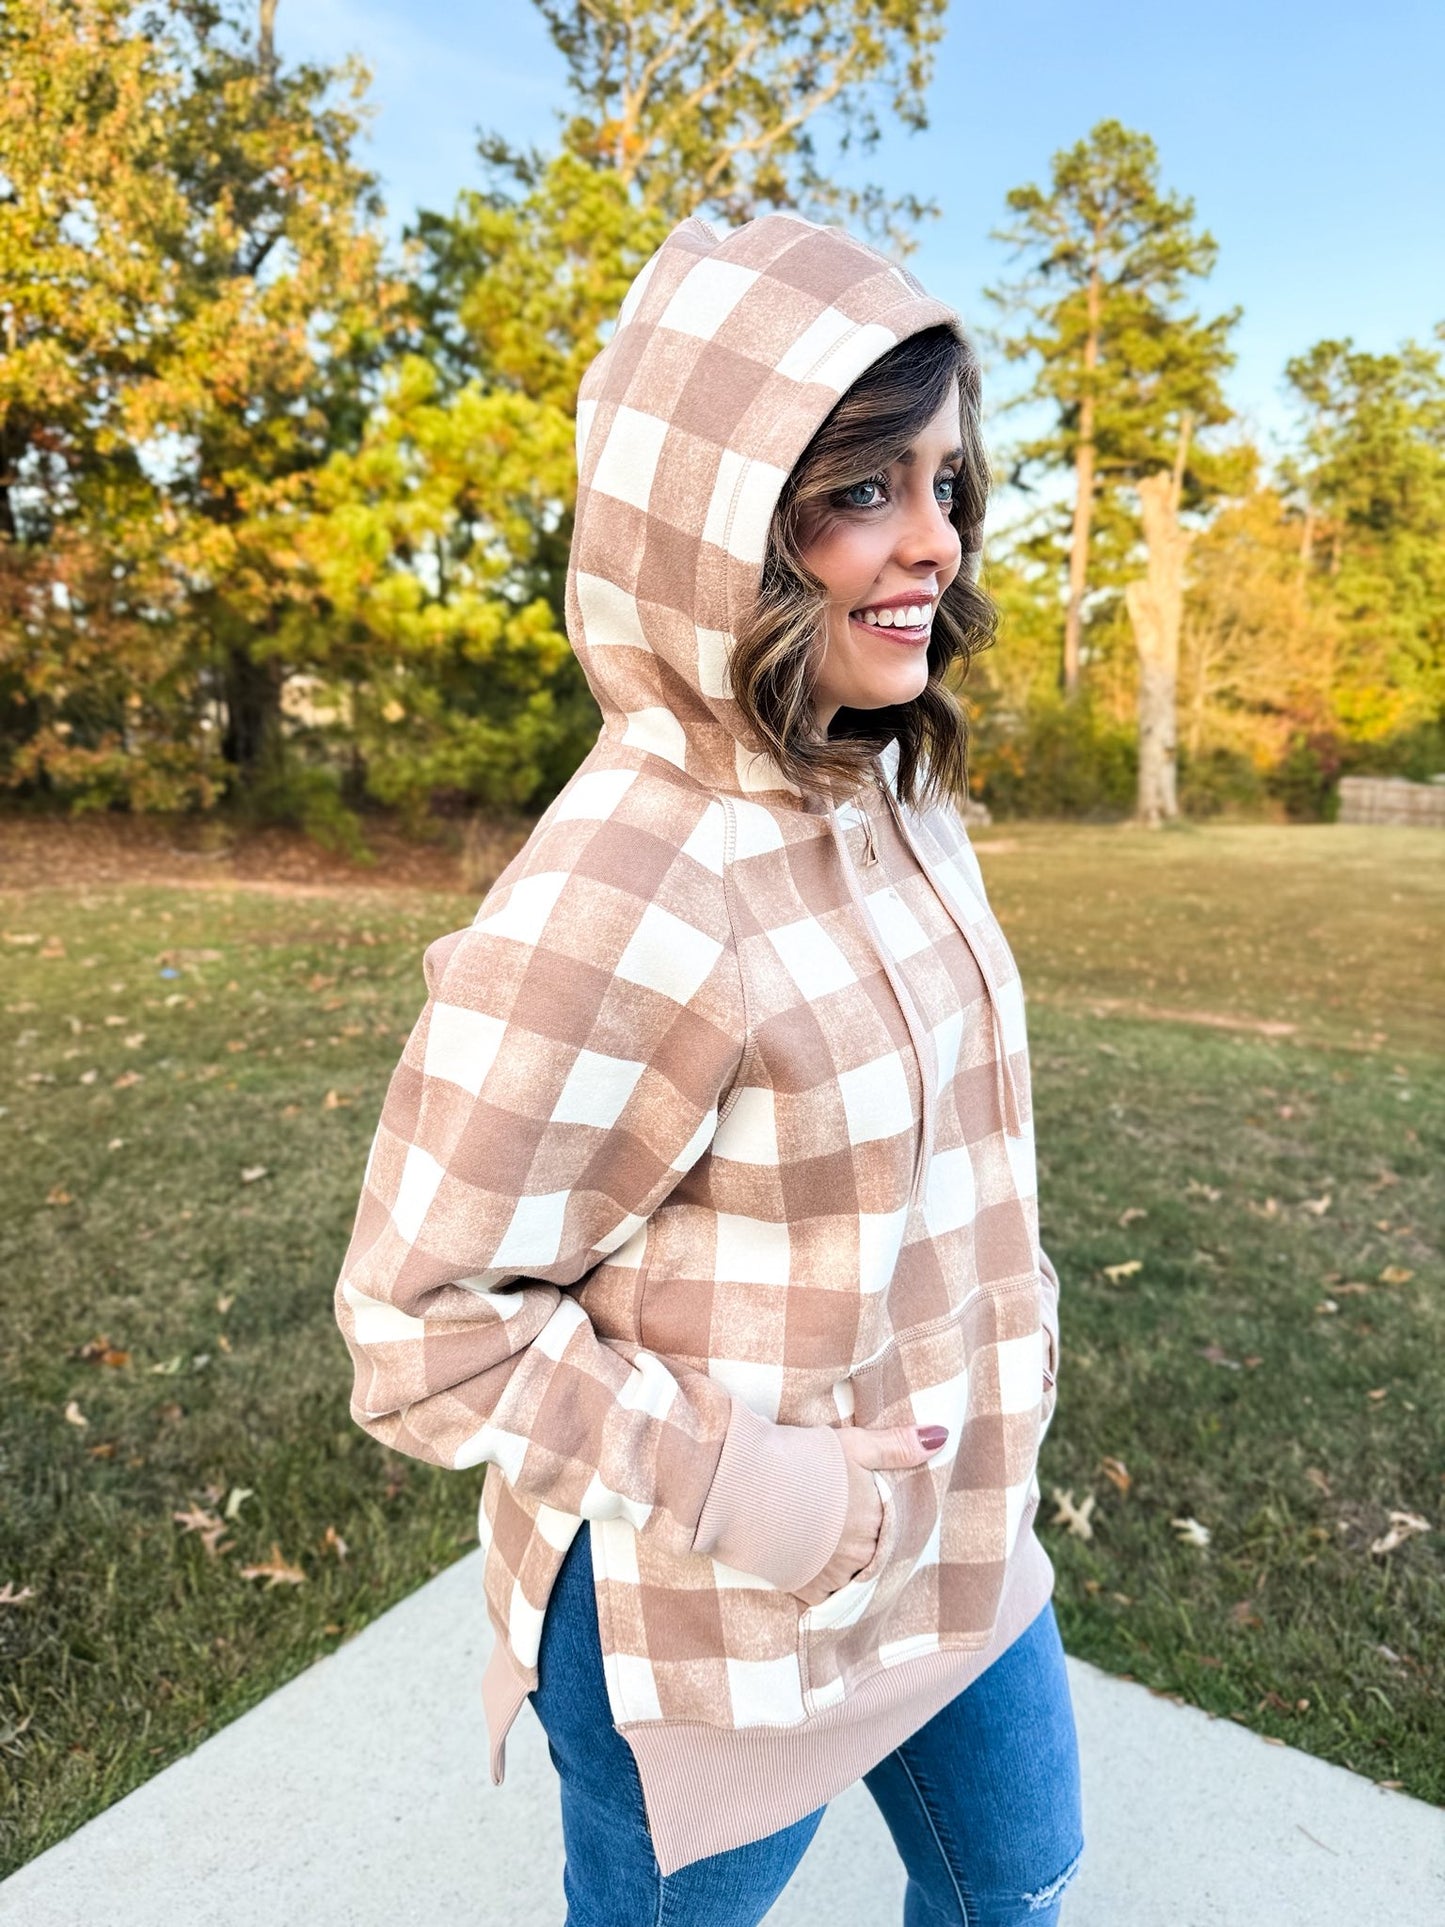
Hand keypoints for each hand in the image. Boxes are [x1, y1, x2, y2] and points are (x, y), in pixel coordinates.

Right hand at [792, 1423, 948, 1606]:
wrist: (747, 1487)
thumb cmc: (801, 1460)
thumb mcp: (853, 1444)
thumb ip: (898, 1446)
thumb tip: (941, 1437)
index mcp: (878, 1518)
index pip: (888, 1524)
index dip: (873, 1514)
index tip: (854, 1505)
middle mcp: (863, 1553)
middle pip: (870, 1550)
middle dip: (857, 1538)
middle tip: (834, 1520)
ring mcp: (836, 1575)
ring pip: (850, 1573)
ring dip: (840, 1560)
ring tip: (820, 1538)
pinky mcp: (808, 1590)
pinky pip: (826, 1594)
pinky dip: (820, 1581)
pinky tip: (808, 1560)